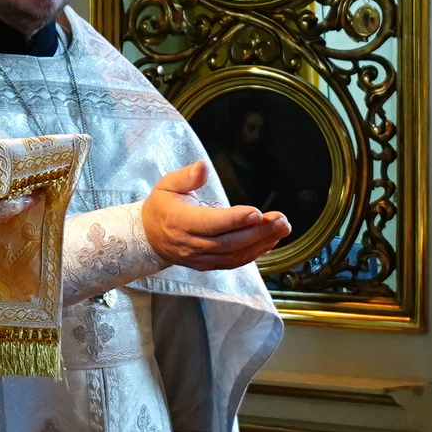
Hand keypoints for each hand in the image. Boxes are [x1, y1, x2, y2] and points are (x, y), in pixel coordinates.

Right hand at [142, 161, 289, 270]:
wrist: (148, 237)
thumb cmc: (161, 207)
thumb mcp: (167, 185)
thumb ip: (186, 176)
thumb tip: (203, 166)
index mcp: (180, 222)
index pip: (211, 223)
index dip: (234, 220)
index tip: (257, 213)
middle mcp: (191, 244)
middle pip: (228, 242)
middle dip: (258, 232)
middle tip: (281, 220)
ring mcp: (200, 258)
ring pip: (234, 254)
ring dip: (261, 243)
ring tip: (282, 228)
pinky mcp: (208, 265)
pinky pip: (234, 262)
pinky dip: (254, 253)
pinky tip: (270, 241)